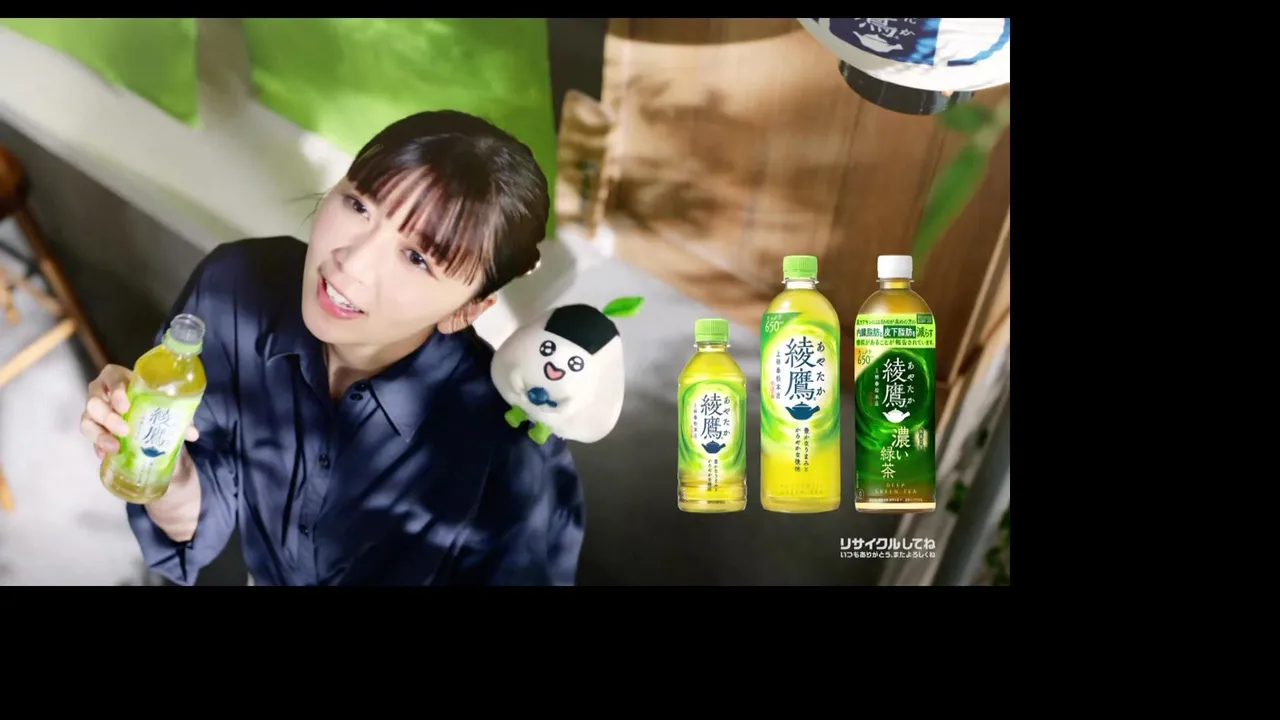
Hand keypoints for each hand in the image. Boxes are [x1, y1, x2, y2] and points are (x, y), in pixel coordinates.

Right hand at [79, 364, 198, 458]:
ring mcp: (93, 410)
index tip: (125, 406)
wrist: (141, 412)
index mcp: (117, 378)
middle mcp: (101, 392)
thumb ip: (176, 414)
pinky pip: (89, 436)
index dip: (115, 391)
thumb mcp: (161, 403)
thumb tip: (193, 433)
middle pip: (94, 401)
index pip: (111, 378)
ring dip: (100, 434)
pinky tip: (105, 454)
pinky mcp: (92, 426)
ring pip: (87, 419)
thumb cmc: (149, 400)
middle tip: (125, 430)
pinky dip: (97, 445)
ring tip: (115, 447)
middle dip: (108, 417)